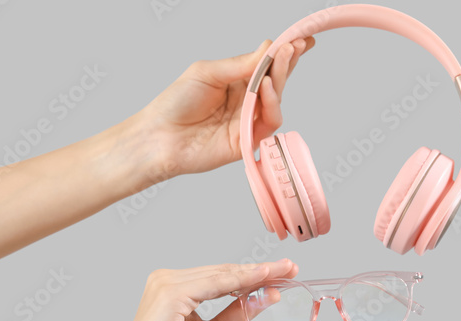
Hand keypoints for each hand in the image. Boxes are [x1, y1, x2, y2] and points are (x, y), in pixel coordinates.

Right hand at [121, 259, 298, 320]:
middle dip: (260, 270)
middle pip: (224, 271)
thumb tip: (269, 296)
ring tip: (282, 271)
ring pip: (222, 275)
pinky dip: (240, 281)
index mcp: (176, 286)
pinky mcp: (169, 294)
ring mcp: (167, 283)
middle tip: (290, 267)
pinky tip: (261, 278)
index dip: (253, 274)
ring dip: (255, 273)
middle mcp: (168, 279)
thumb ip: (238, 314)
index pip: (222, 276)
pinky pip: (214, 285)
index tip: (282, 272)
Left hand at [136, 37, 313, 177]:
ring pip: (276, 99)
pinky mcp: (250, 140)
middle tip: (297, 45)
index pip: (266, 65)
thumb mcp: (207, 72)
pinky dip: (271, 103)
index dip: (284, 53)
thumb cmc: (176, 103)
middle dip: (288, 62)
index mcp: (236, 82)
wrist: (159, 137)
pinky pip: (270, 121)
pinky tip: (265, 86)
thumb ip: (240, 64)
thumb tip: (268, 48)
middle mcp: (246, 101)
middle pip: (276, 80)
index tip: (301, 39)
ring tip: (282, 59)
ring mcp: (249, 121)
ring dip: (281, 78)